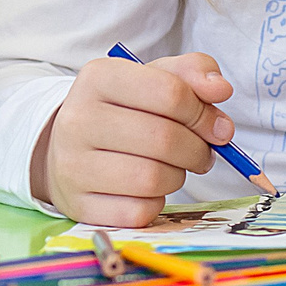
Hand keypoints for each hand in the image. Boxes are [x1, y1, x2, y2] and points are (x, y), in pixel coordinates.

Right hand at [29, 52, 235, 228]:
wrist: (66, 148)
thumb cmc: (121, 111)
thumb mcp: (151, 79)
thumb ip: (191, 73)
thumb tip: (220, 89)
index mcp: (98, 77)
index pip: (170, 93)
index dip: (203, 113)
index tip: (213, 125)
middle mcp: (78, 119)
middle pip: (164, 139)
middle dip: (197, 149)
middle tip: (200, 152)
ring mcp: (73, 165)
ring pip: (153, 178)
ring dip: (177, 176)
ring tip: (172, 168)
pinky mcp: (79, 205)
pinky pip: (140, 211)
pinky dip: (156, 203)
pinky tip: (147, 190)